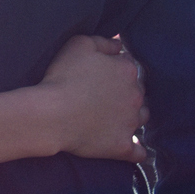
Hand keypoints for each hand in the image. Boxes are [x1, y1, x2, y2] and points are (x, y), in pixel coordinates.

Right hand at [37, 35, 146, 162]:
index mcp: (127, 70)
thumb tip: (119, 44)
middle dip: (126, 91)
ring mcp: (132, 123)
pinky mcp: (124, 146)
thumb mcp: (79, 45)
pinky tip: (131, 147)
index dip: (115, 68)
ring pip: (142, 118)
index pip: (129, 65)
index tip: (100, 73)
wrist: (52, 115)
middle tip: (103, 94)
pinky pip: (139, 152)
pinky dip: (136, 149)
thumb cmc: (63, 77)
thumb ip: (104, 41)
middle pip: (138, 91)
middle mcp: (136, 96)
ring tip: (113, 117)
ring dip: (132, 116)